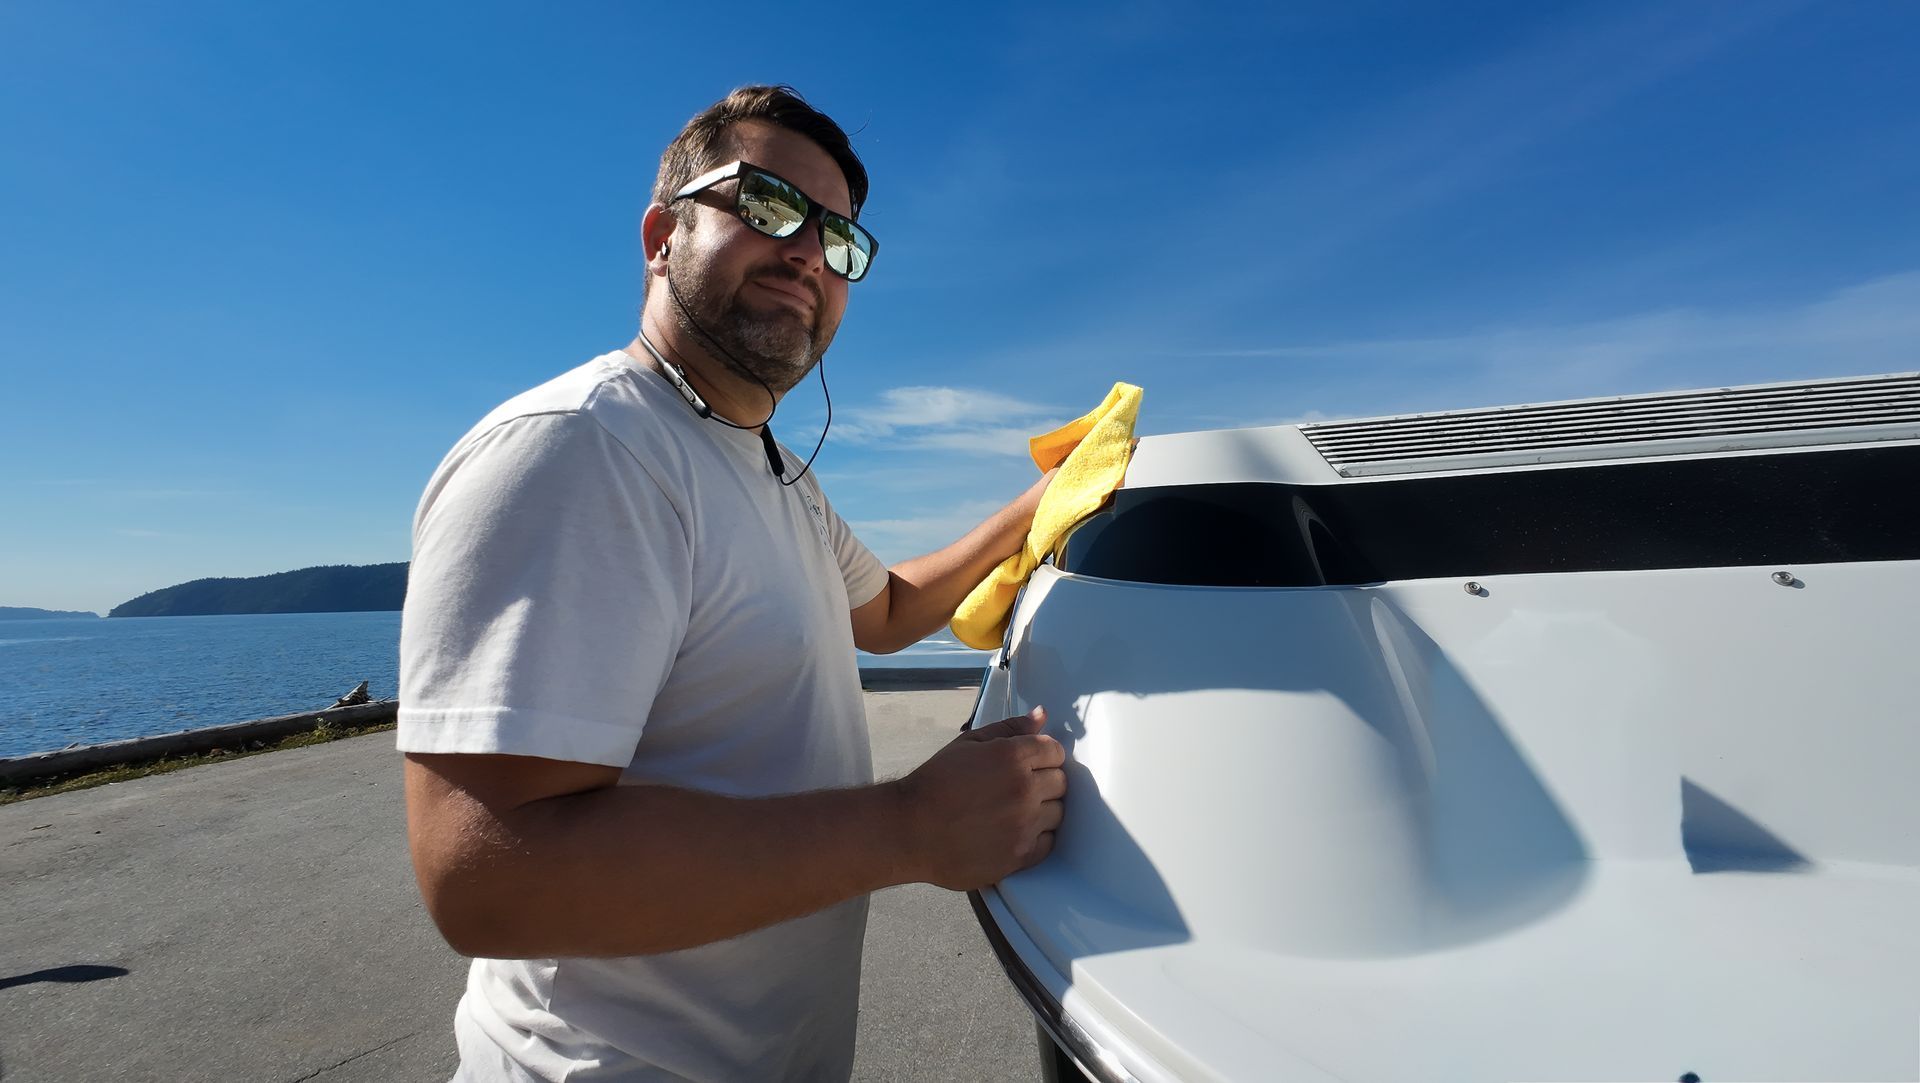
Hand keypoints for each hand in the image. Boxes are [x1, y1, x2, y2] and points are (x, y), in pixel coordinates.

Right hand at [894, 707, 1066, 889]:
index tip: (1029, 763)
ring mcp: (1024, 825)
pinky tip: (1013, 831)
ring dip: (1042, 810)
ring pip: (1057, 813)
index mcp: (1012, 756)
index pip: (1055, 750)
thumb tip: (1041, 715)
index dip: (1043, 755)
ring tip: (1012, 811)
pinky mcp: (1021, 855)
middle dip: (1044, 781)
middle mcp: (1024, 789)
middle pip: (1061, 782)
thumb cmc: (934, 784)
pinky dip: (1037, 837)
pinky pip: (1048, 842)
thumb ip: (1009, 728)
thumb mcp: (968, 744)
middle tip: (1016, 787)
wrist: (909, 830)